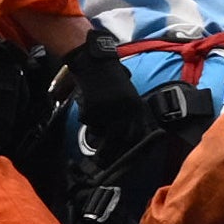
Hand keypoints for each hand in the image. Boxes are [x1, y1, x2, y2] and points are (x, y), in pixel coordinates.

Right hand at [62, 39, 150, 165]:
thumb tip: (130, 136)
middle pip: (119, 140)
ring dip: (95, 128)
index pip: (137, 135)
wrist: (94, 62)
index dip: (130, 149)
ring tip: (94, 113)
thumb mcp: (126, 94)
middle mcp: (125, 111)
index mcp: (136, 107)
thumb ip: (129, 114)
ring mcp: (109, 110)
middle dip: (109, 152)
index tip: (123, 159)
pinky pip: (88, 122)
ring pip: (100, 132)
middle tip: (101, 161)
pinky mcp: (93, 109)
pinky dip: (86, 116)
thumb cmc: (110, 77)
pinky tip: (88, 102)